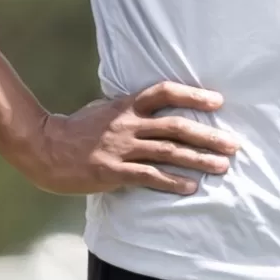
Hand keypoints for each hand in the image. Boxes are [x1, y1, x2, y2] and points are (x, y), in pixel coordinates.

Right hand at [27, 82, 239, 197]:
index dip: (193, 95)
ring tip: (221, 167)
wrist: (46, 149)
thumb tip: (155, 106)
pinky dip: (172, 182)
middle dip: (208, 135)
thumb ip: (130, 108)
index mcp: (126, 106)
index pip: (164, 92)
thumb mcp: (105, 109)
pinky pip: (149, 176)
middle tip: (233, 144)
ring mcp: (121, 148)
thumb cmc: (78, 130)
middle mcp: (127, 124)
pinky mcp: (114, 171)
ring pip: (167, 152)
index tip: (218, 101)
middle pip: (175, 126)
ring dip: (198, 160)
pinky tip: (191, 187)